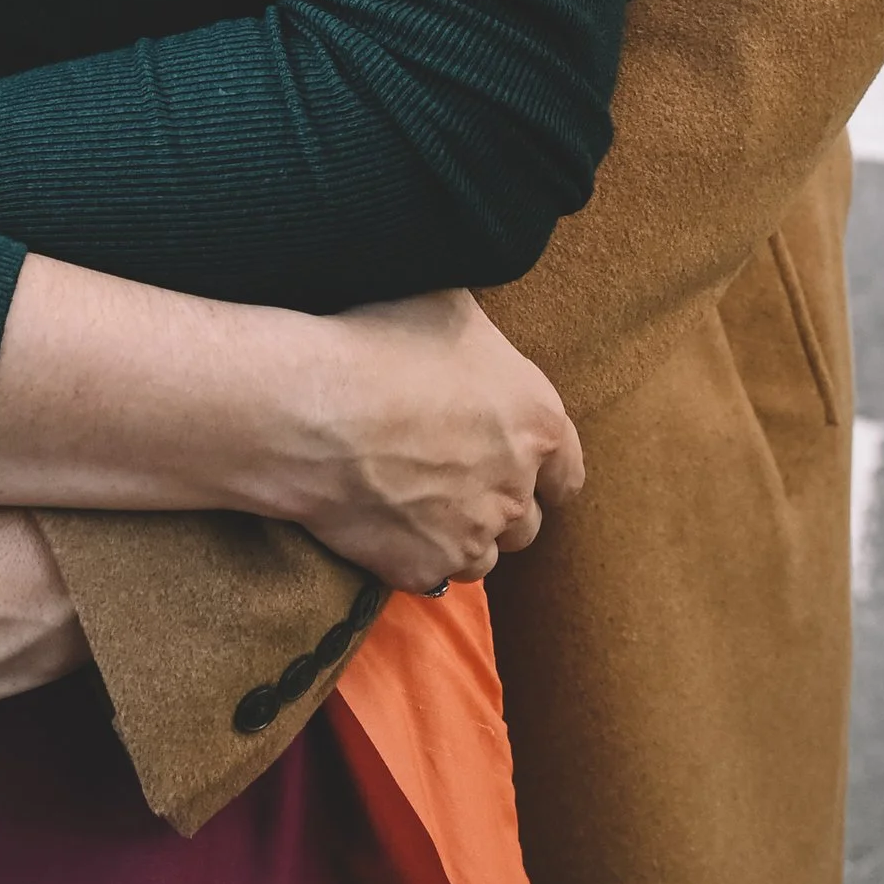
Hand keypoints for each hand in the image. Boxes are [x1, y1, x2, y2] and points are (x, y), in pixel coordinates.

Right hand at [262, 290, 581, 591]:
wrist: (316, 408)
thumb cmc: (382, 341)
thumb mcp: (450, 309)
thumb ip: (481, 343)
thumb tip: (473, 338)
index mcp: (537, 423)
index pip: (567, 473)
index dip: (543, 471)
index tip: (516, 465)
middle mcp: (516, 488)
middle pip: (526, 520)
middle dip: (498, 503)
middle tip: (455, 480)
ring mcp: (471, 537)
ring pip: (484, 556)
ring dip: (463, 536)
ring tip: (422, 507)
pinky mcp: (423, 569)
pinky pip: (433, 574)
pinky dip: (417, 555)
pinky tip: (387, 525)